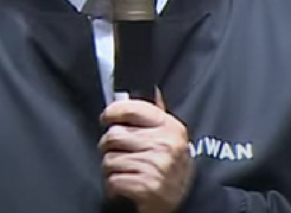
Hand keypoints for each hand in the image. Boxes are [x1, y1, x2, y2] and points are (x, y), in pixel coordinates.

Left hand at [98, 90, 193, 212]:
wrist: (184, 201)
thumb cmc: (172, 166)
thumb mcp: (171, 136)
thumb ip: (157, 114)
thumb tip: (153, 89)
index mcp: (169, 126)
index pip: (132, 108)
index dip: (112, 112)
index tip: (106, 118)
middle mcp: (164, 144)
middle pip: (114, 135)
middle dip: (107, 146)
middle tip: (113, 151)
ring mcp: (156, 165)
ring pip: (109, 159)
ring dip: (109, 168)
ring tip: (120, 170)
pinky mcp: (147, 187)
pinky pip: (113, 180)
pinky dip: (112, 185)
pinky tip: (122, 185)